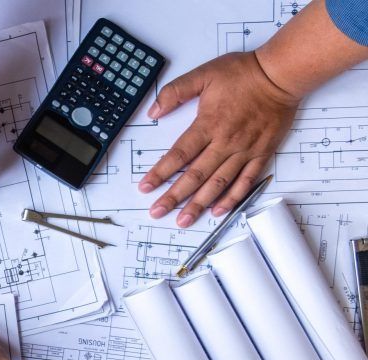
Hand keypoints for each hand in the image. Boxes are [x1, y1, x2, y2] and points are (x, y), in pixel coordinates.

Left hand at [139, 52, 299, 226]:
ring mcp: (244, 151)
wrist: (281, 74)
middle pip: (195, 176)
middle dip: (174, 197)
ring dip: (199, 204)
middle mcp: (225, 142)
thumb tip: (153, 111)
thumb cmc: (244, 73)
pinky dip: (232, 198)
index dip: (159, 173)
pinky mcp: (261, 154)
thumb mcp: (203, 74)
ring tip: (184, 220)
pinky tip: (219, 211)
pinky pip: (245, 182)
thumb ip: (175, 92)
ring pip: (218, 184)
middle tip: (157, 212)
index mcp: (208, 124)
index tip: (145, 187)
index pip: (178, 155)